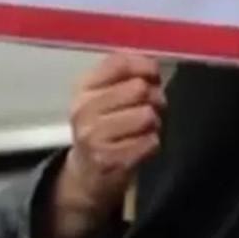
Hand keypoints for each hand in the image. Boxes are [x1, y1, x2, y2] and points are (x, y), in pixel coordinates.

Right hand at [50, 53, 164, 237]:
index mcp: (83, 89)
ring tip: (144, 129)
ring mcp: (94, 137)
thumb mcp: (105, 97)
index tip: (153, 76)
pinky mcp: (110, 160)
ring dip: (155, 123)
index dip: (145, 66)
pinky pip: (151, 142)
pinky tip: (140, 146)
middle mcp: (84, 110)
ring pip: (147, 115)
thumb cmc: (105, 129)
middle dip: (155, 98)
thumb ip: (127, 75)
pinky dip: (153, 144)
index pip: (119, 63)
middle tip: (151, 109)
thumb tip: (152, 64)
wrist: (87, 174)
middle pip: (139, 89)